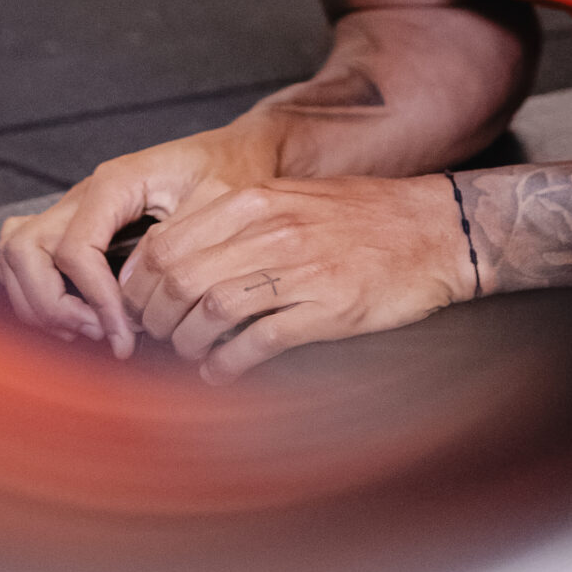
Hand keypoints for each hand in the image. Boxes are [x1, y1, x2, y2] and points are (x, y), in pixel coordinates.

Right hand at [0, 121, 283, 356]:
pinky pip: (30, 259)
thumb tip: (133, 295)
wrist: (236, 152)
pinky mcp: (78, 227)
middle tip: (99, 333)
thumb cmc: (230, 172)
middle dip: (50, 304)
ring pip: (15, 255)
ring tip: (90, 330)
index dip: (93, 301)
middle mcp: (84, 195)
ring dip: (39, 302)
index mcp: (115, 183)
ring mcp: (75, 210)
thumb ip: (176, 246)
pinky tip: (84, 318)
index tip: (124, 336)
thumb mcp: (220, 203)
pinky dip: (40, 294)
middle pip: (23, 250)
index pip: (74, 250)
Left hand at [115, 172, 473, 381]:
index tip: (137, 304)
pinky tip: (221, 372)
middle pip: (180, 277)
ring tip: (190, 353)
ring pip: (211, 309)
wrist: (434, 229)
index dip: (141, 282)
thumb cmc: (362, 218)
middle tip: (157, 336)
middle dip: (156, 316)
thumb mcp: (291, 199)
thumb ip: (238, 223)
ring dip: (188, 342)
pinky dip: (228, 363)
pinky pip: (258, 341)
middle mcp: (271, 229)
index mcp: (256, 200)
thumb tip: (178, 259)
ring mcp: (299, 268)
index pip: (169, 241)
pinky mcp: (327, 307)